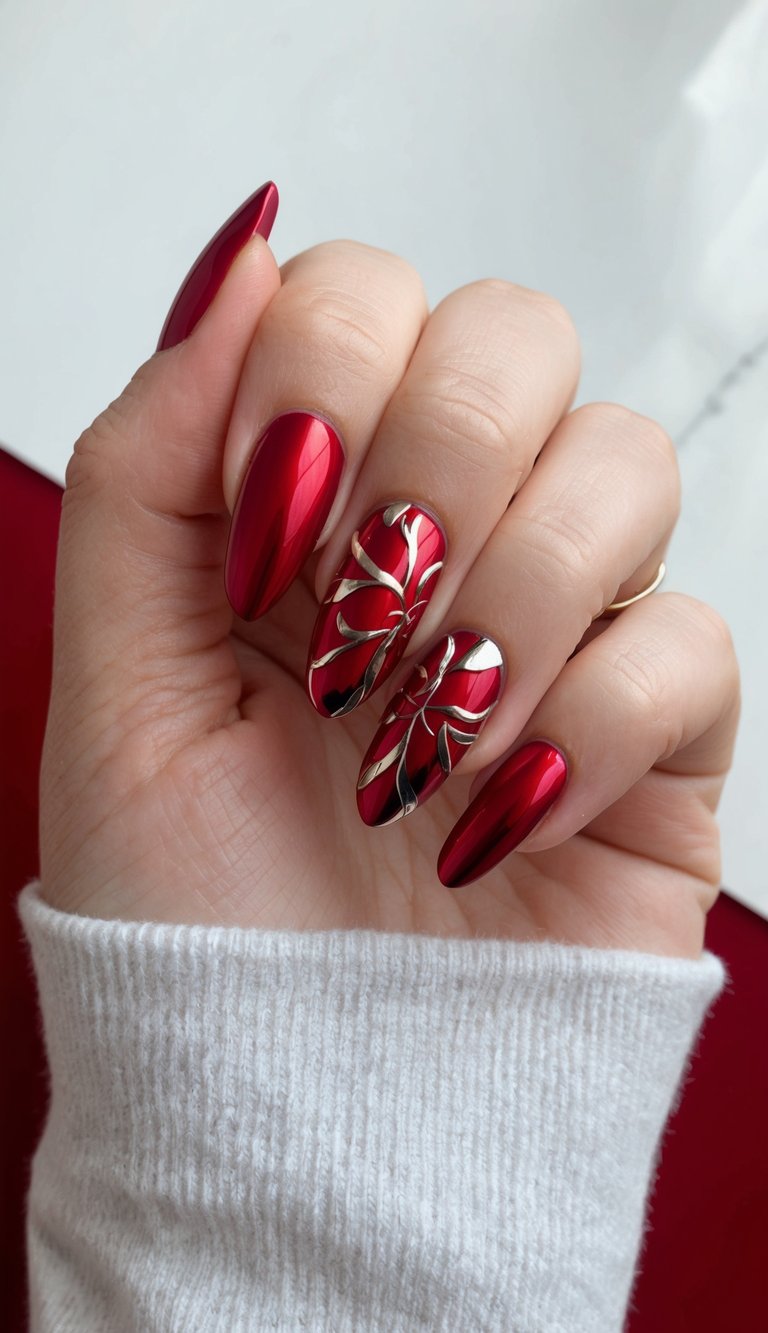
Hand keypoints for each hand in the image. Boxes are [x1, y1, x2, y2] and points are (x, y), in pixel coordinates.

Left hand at [39, 226, 739, 957]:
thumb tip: (238, 258)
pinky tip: (498, 815)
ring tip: (422, 737)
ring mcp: (562, 624)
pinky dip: (585, 725)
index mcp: (311, 506)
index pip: (368, 299)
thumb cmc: (196, 913)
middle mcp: (446, 537)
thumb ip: (148, 462)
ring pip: (626, 461)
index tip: (266, 533)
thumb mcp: (113, 681)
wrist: (299, 1105)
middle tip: (361, 618)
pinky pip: (688, 641)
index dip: (326, 374)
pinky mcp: (655, 729)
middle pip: (519, 335)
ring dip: (510, 598)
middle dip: (436, 462)